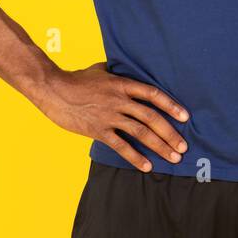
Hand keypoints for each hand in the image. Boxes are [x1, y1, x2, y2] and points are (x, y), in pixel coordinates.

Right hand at [38, 61, 189, 171]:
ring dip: (159, 146)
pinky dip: (135, 157)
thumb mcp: (101, 70)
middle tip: (183, 147)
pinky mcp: (98, 130)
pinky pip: (120, 146)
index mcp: (122, 84)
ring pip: (140, 132)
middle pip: (151, 117)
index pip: (152, 94)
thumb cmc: (76, 79)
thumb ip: (118, 73)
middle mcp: (119, 100)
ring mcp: (109, 116)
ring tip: (173, 158)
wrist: (53, 89)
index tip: (185, 117)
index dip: (171, 105)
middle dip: (170, 133)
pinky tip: (147, 166)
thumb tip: (129, 72)